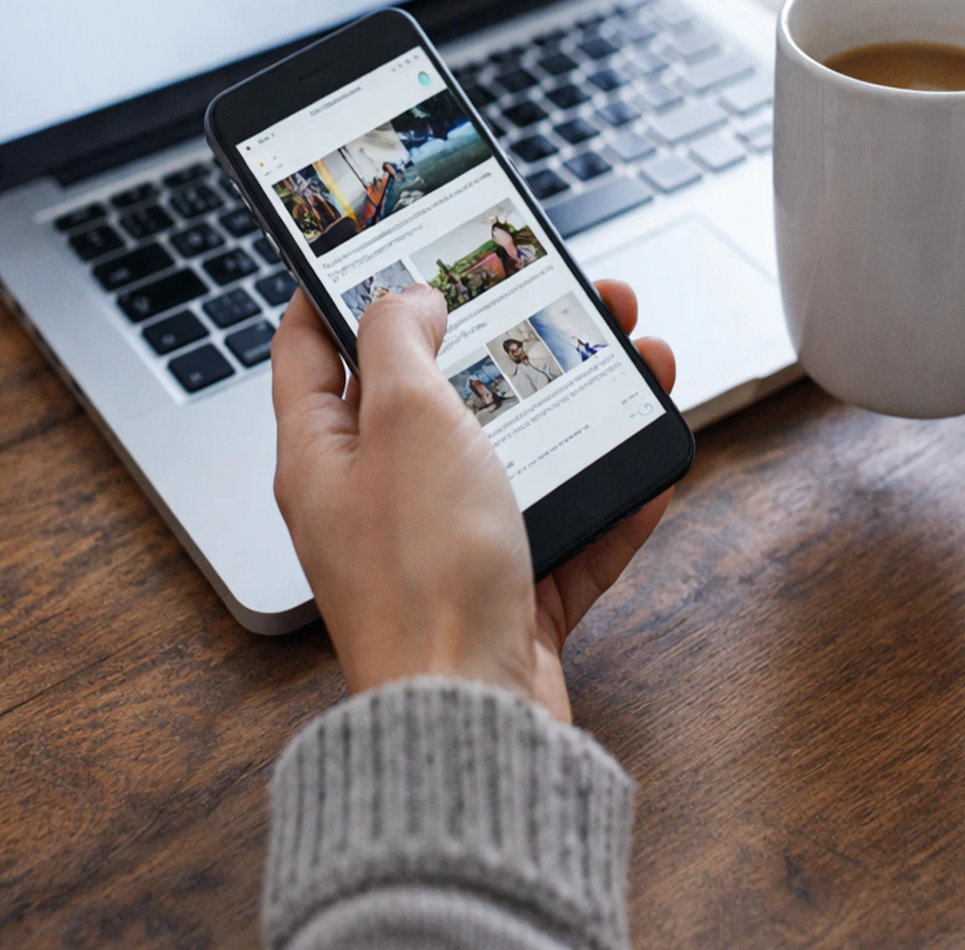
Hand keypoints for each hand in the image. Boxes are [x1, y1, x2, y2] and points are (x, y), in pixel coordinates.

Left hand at [271, 277, 676, 721]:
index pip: (311, 348)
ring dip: (582, 405)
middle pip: (442, 394)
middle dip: (508, 336)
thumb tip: (402, 297)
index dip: (339, 288)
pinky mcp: (508, 597)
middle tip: (564, 292)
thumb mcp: (406, 417)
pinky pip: (568, 532)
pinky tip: (652, 467)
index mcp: (324, 455)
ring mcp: (444, 550)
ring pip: (519, 455)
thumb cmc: (424, 576)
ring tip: (641, 358)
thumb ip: (401, 339)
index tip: (379, 246)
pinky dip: (610, 499)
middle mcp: (377, 500)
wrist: (474, 717)